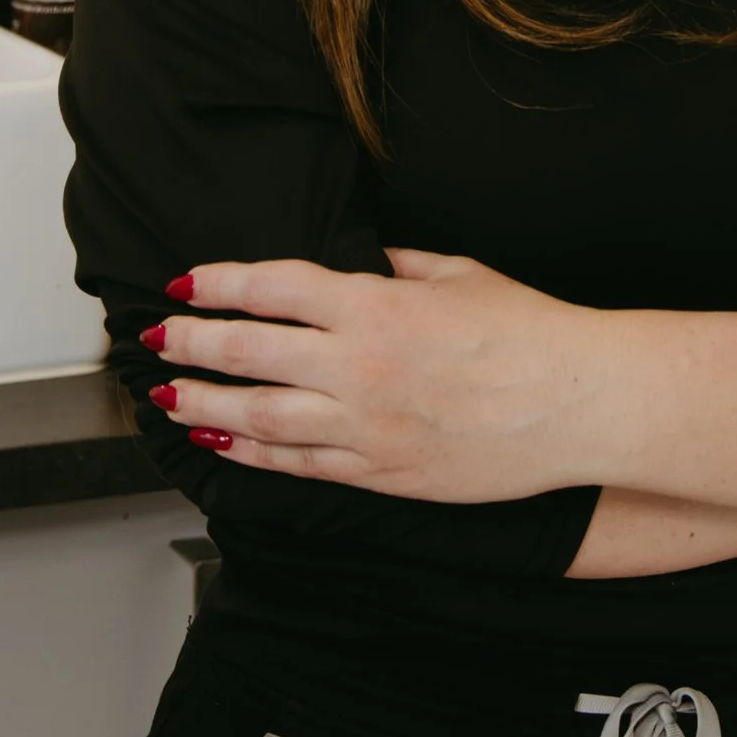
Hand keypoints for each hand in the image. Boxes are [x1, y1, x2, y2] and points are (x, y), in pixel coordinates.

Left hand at [144, 251, 736, 521]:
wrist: (580, 404)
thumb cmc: (532, 333)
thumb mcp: (459, 275)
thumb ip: (399, 267)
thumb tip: (363, 264)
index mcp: (375, 305)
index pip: (272, 287)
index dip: (218, 283)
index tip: (186, 283)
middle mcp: (359, 365)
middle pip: (249, 350)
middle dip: (191, 343)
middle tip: (156, 338)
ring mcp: (367, 425)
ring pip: (260, 416)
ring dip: (206, 404)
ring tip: (170, 399)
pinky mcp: (383, 472)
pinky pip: (301, 465)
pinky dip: (254, 454)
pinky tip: (227, 444)